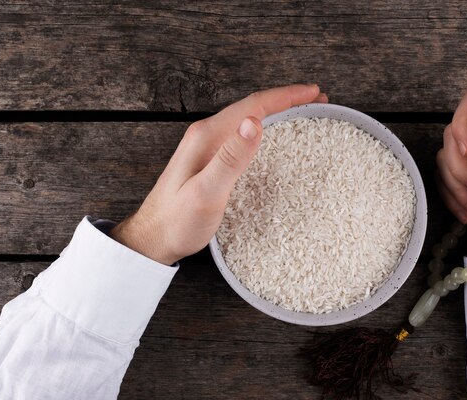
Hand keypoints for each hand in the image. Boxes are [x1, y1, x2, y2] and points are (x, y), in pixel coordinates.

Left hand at [110, 84, 327, 264]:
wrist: (151, 239)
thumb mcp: (207, 192)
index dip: (285, 97)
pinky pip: (240, 136)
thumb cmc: (177, 221)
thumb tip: (253, 123)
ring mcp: (205, 147)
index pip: (253, 106)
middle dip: (285, 100)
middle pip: (251, 108)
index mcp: (207, 137)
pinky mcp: (207, 160)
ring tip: (300, 111)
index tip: (313, 92)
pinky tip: (270, 136)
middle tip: (315, 99)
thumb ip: (230, 158)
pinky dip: (263, 129)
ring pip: (246, 120)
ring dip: (275, 112)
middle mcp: (205, 135)